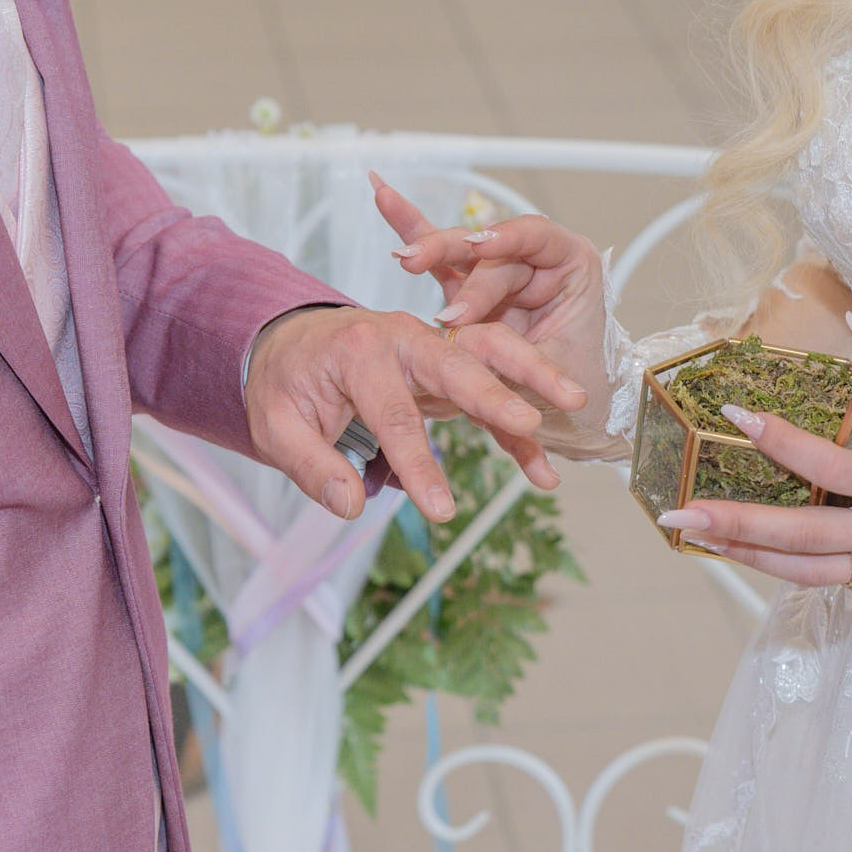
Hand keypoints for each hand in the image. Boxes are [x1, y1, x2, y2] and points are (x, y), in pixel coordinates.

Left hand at [245, 305, 585, 522]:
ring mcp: (432, 348)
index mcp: (360, 349)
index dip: (419, 464)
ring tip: (575, 403)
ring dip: (533, 375)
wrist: (293, 345)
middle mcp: (405, 339)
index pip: (395, 411)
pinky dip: (520, 430)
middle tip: (532, 422)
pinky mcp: (449, 370)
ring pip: (492, 352)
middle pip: (458, 362)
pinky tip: (544, 472)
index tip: (441, 511)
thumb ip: (312, 464)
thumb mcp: (275, 425)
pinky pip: (493, 392)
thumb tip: (351, 505)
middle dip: (497, 393)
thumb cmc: (286, 383)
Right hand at [370, 175, 610, 417]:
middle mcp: (534, 262)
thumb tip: (463, 344)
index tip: (481, 246)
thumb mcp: (551, 373)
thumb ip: (509, 353)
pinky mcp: (469, 288)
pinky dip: (411, 229)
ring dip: (428, 249)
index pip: (538, 237)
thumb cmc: (578, 390)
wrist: (568, 414)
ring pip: (459, 251)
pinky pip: (440, 259)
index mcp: (571, 267)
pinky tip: (383, 194)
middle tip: (434, 289)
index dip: (508, 237)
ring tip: (405, 259)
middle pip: (490, 247)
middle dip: (459, 262)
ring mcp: (498, 273)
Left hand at [649, 316, 851, 601]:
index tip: (737, 415)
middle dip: (738, 525)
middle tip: (682, 514)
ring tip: (700, 537)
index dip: (783, 441)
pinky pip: (832, 582)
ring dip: (748, 556)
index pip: (833, 464)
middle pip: (805, 536)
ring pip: (807, 573)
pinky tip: (750, 552)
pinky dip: (789, 568)